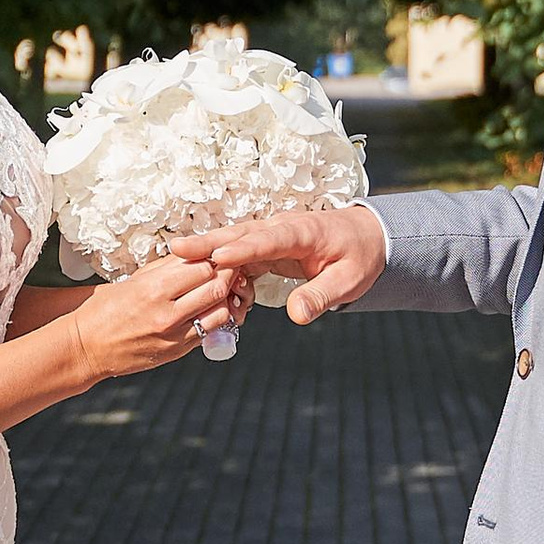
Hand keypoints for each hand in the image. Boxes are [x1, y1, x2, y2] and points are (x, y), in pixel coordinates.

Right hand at [70, 255, 247, 380]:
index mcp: (154, 289)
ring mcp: (175, 335)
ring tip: (220, 290)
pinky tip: (209, 310)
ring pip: (219, 312)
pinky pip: (209, 332)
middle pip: (216, 288)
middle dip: (227, 275)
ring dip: (225, 299)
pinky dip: (214, 319)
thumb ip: (166, 267)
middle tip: (228, 269)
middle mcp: (167, 313)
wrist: (87, 346)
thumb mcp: (134, 280)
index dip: (214, 259)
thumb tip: (192, 253)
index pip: (202, 267)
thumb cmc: (104, 311)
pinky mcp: (178, 351)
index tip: (217, 255)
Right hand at [175, 202, 385, 324]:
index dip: (244, 248)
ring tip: (177, 256)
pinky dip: (220, 260)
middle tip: (179, 249)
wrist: (366, 238)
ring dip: (208, 248)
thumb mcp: (349, 281)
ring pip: (235, 239)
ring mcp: (273, 234)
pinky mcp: (268, 245)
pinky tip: (199, 272)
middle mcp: (283, 228)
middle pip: (242, 233)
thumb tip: (297, 315)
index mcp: (304, 232)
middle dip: (210, 242)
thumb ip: (321, 296)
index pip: (270, 239)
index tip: (219, 256)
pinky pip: (240, 251)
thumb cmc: (359, 257)